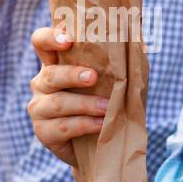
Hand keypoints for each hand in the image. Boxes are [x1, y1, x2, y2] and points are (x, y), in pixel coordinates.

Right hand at [27, 25, 107, 166]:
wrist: (97, 143)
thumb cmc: (102, 102)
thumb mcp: (111, 80)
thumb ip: (120, 61)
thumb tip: (143, 43)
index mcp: (55, 63)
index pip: (41, 42)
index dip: (50, 38)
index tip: (68, 40)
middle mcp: (42, 83)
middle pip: (51, 74)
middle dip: (72, 75)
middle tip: (93, 77)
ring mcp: (39, 109)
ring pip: (58, 103)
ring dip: (85, 104)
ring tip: (106, 106)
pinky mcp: (43, 132)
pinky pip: (63, 127)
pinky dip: (85, 125)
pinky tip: (101, 124)